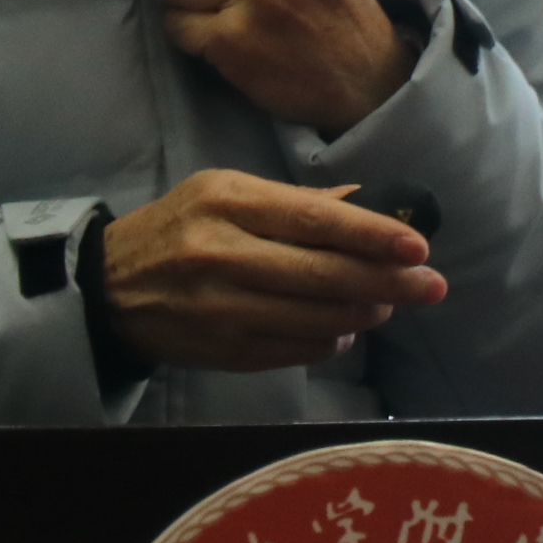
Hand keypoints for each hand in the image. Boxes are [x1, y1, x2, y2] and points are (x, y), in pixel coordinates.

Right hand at [95, 171, 445, 374]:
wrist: (110, 288)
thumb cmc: (178, 228)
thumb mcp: (223, 191)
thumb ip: (291, 201)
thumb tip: (363, 203)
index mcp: (230, 203)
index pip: (316, 220)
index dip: (373, 235)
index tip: (418, 245)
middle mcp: (224, 255)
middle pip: (324, 274)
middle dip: (388, 281)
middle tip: (432, 285)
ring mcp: (222, 308)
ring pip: (315, 318)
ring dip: (363, 314)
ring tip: (388, 305)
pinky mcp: (222, 351)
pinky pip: (294, 351)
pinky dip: (329, 343)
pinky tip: (344, 331)